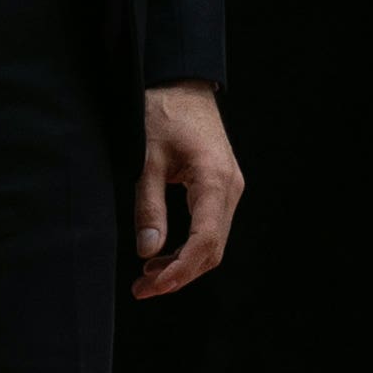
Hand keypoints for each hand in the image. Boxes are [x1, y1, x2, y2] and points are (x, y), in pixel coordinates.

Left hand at [131, 80, 243, 297]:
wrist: (181, 83)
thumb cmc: (162, 112)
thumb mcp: (145, 159)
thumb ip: (148, 206)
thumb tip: (149, 251)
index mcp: (214, 180)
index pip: (204, 242)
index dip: (179, 271)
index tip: (151, 287)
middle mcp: (230, 187)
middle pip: (212, 249)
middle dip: (179, 274)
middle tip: (142, 289)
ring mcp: (230, 188)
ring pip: (213, 242)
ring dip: (183, 263)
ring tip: (148, 276)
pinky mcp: (222, 187)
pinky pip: (210, 227)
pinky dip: (189, 246)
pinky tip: (163, 255)